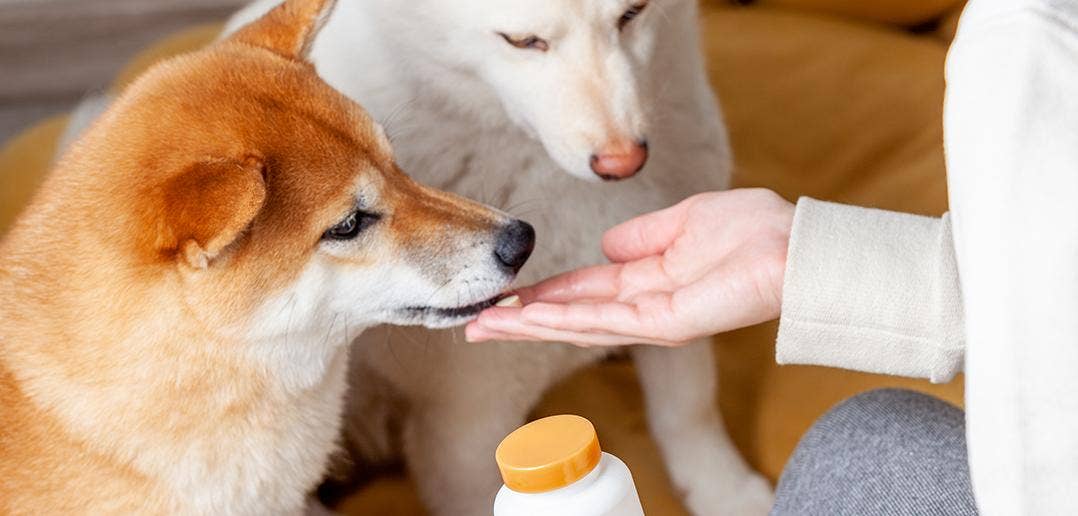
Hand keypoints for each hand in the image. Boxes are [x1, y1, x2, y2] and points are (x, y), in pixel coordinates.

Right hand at [465, 188, 794, 346]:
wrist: (789, 244)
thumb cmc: (750, 229)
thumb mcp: (684, 221)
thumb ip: (642, 236)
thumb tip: (608, 245)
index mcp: (647, 279)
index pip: (582, 292)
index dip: (543, 295)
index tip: (505, 295)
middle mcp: (643, 304)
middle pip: (570, 315)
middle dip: (522, 319)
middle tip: (475, 323)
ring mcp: (652, 318)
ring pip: (578, 325)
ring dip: (530, 325)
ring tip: (486, 325)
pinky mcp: (665, 324)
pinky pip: (604, 323)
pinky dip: (564, 321)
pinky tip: (529, 318)